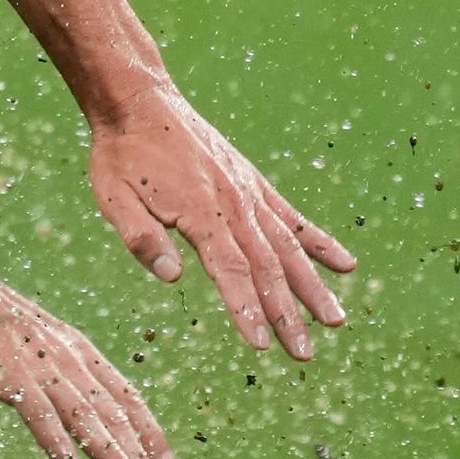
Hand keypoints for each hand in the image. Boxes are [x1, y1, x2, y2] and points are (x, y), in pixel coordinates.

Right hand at [0, 268, 173, 458]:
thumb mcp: (41, 339)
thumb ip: (61, 370)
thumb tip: (80, 404)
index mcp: (79, 349)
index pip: (126, 396)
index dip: (149, 431)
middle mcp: (69, 358)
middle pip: (112, 412)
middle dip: (138, 454)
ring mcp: (40, 366)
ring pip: (85, 416)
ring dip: (111, 452)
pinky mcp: (10, 374)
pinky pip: (40, 414)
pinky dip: (58, 442)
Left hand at [88, 88, 354, 358]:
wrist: (140, 104)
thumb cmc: (121, 155)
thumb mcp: (112, 197)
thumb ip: (141, 238)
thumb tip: (171, 277)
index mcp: (201, 213)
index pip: (231, 272)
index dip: (247, 310)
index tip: (263, 346)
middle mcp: (235, 205)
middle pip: (268, 268)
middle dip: (287, 314)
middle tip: (303, 354)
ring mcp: (250, 194)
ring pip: (289, 247)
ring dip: (312, 286)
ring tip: (335, 321)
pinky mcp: (254, 184)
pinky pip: (292, 217)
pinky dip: (319, 241)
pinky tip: (346, 265)